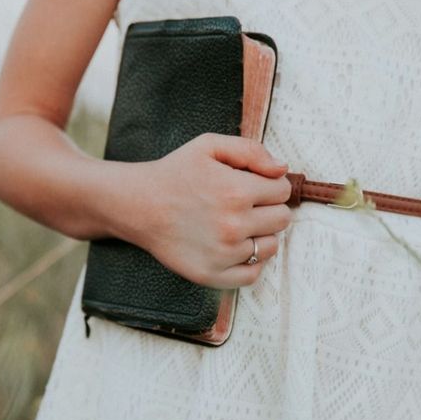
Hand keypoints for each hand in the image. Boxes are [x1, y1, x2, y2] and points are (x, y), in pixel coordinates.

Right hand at [114, 133, 292, 288]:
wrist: (138, 205)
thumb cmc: (174, 173)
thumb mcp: (209, 145)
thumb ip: (251, 150)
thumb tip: (282, 170)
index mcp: (237, 191)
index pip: (282, 191)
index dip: (270, 185)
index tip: (252, 186)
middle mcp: (233, 225)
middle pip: (282, 219)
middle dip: (268, 209)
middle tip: (244, 205)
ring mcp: (223, 253)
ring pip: (271, 246)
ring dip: (260, 235)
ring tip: (236, 225)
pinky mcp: (212, 274)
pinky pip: (252, 274)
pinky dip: (249, 262)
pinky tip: (234, 247)